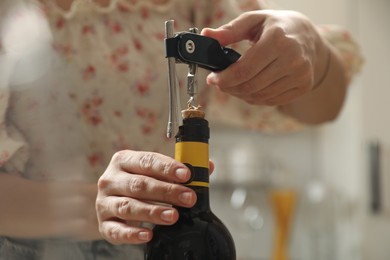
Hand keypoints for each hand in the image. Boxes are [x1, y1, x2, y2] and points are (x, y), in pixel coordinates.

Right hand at [96, 150, 196, 244]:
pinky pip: (117, 231)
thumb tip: (207, 166)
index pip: (146, 161)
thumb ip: (179, 169)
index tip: (186, 174)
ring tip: (173, 215)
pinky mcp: (104, 224)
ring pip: (128, 207)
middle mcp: (110, 180)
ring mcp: (104, 203)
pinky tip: (148, 235)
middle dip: (167, 191)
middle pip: (139, 185)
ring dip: (153, 212)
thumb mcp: (155, 172)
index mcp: (124, 160)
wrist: (114, 201)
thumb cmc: (139, 183)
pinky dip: (132, 234)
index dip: (167, 167)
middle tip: (188, 198)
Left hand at [202, 10, 328, 105]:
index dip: (224, 78)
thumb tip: (207, 35)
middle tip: (220, 83)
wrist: (307, 36)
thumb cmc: (278, 26)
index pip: (244, 70)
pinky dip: (255, 98)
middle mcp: (293, 59)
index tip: (213, 79)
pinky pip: (271, 100)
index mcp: (278, 40)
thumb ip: (229, 30)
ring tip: (233, 86)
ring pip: (260, 96)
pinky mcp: (303, 86)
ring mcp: (300, 75)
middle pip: (251, 86)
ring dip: (241, 94)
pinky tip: (248, 89)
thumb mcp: (254, 20)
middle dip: (229, 88)